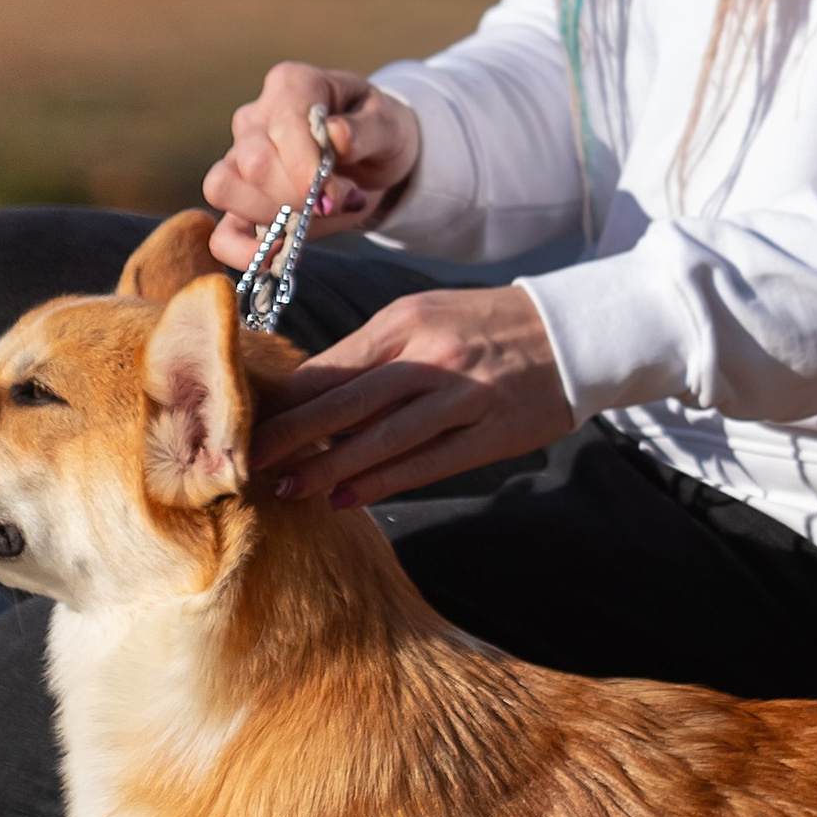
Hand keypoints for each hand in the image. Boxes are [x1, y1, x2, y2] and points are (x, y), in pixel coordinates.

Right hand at [202, 62, 421, 270]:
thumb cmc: (377, 133)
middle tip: (335, 203)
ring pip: (225, 189)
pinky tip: (277, 257)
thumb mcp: (388, 125)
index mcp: (291, 86)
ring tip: (312, 220)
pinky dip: (243, 253)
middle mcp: (255, 118)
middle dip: (298, 197)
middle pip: (253, 164)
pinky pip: (220, 233)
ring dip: (272, 218)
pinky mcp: (241, 203)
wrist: (372, 159)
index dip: (306, 168)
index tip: (336, 195)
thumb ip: (365, 131)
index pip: (281, 126)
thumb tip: (337, 137)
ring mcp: (238, 159)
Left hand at [251, 287, 572, 509]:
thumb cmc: (486, 327)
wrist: (573, 333)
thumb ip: (373, 355)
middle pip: (345, 401)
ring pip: (381, 438)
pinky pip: (426, 463)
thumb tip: (312, 397)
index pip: (331, 365)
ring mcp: (462, 396)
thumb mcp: (426, 318)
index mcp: (405, 321)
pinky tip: (346, 498)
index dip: (284, 400)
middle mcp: (429, 356)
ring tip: (287, 491)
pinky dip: (382, 482)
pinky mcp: (491, 433)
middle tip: (244, 463)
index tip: (242, 424)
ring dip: (329, 467)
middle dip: (290, 436)